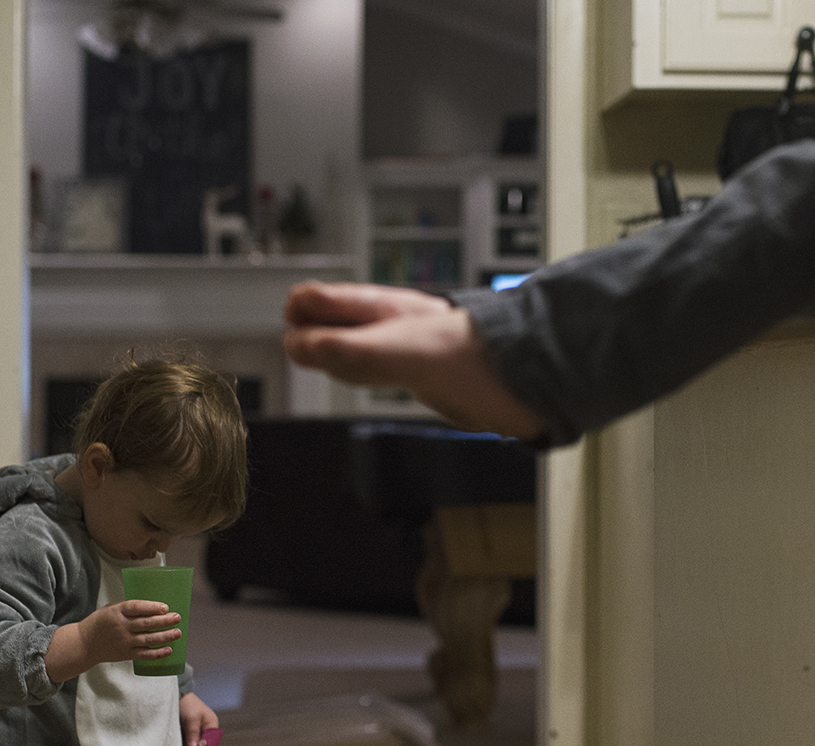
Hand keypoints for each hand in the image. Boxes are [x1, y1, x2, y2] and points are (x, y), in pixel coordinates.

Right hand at [45, 600, 180, 682]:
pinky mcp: (126, 654)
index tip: (165, 607)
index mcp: (116, 612)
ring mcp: (124, 642)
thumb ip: (128, 608)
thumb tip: (154, 607)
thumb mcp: (110, 609)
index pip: (136, 608)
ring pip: (148, 639)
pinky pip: (144, 655)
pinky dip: (157, 653)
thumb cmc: (100, 623)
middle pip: (146, 624)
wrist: (84, 644)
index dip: (151, 607)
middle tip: (177, 617)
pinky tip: (169, 649)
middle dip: (164, 621)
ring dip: (165, 636)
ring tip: (178, 632)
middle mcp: (121, 627)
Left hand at [179, 690, 217, 745]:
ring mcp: (196, 731)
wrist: (176, 695)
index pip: (211, 743)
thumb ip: (193, 733)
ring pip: (194, 745)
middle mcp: (205, 730)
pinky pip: (187, 743)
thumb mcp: (191, 718)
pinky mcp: (187, 732)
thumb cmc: (187, 704)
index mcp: (211, 725)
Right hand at [282, 281, 546, 439]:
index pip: (327, 299)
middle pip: (342, 319)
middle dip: (316, 326)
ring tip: (318, 351)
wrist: (527, 376)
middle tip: (293, 334)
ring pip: (362, 343)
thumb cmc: (473, 356)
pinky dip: (363, 369)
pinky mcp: (428, 373)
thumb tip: (297, 344)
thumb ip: (347, 349)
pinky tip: (369, 374)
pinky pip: (383, 366)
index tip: (288, 322)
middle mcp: (394, 325)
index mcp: (383, 310)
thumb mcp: (397, 351)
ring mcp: (411, 348)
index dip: (304, 310)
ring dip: (338, 348)